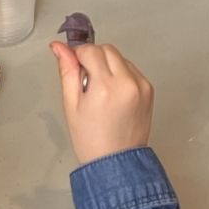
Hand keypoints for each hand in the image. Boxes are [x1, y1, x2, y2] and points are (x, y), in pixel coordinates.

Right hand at [52, 41, 152, 164]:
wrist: (116, 162)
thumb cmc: (91, 139)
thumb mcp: (71, 105)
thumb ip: (67, 71)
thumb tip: (59, 47)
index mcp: (105, 86)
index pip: (91, 50)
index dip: (78, 55)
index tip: (73, 65)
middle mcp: (127, 82)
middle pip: (107, 49)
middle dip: (94, 57)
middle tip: (86, 81)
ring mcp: (141, 85)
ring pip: (120, 58)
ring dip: (108, 65)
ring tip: (101, 91)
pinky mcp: (149, 89)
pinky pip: (132, 70)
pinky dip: (121, 74)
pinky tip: (113, 95)